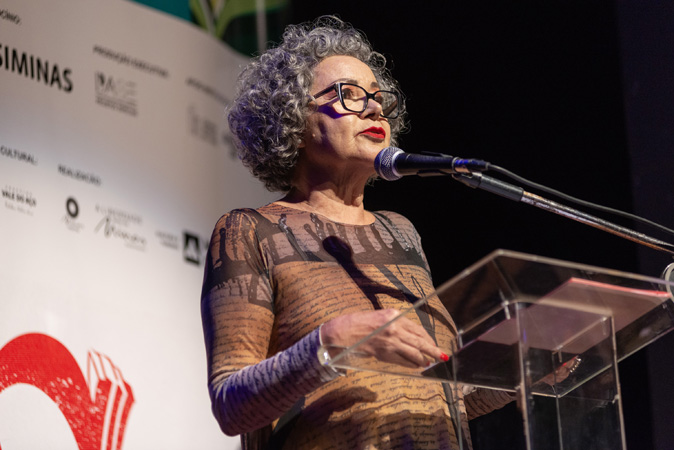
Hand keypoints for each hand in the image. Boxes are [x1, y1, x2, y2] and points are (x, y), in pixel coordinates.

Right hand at [320, 309, 447, 367]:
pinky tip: (416, 366)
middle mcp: (394, 328)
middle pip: (419, 342)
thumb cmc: (361, 323)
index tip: (434, 344)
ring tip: (429, 363)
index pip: (417, 329)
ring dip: (423, 359)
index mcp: (395, 316)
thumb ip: (397, 324)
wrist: (344, 331)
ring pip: (413, 353)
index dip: (428, 338)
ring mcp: (390, 342)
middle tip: (442, 356)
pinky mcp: (384, 353)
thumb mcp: (382, 317)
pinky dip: (411, 364)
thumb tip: (413, 337)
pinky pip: (402, 361)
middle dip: (433, 350)